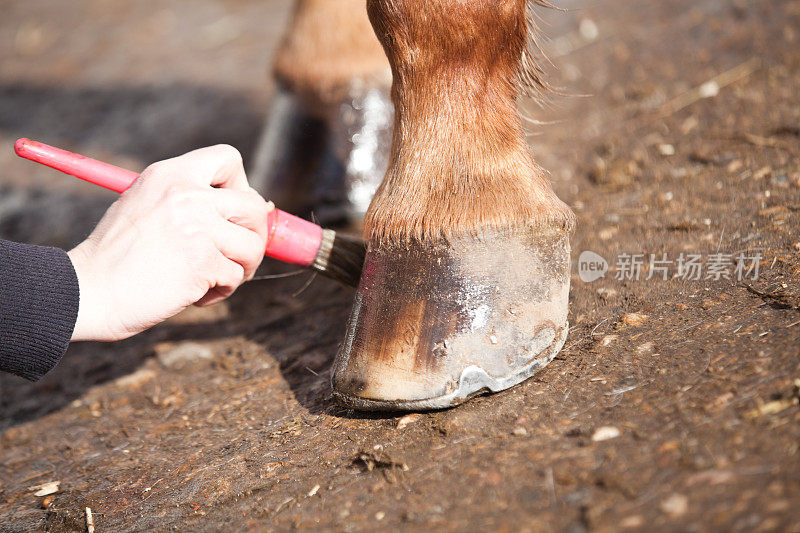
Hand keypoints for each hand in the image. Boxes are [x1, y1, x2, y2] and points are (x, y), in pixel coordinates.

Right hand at [67, 145, 272, 340]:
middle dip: (254, 236)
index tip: (232, 213)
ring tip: (209, 279)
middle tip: (236, 256)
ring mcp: (196, 226)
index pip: (228, 158)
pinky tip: (193, 295)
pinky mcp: (202, 261)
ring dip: (239, 269)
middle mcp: (187, 194)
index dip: (242, 186)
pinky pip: (235, 277)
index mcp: (171, 174)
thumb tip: (260, 208)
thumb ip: (192, 201)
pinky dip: (220, 292)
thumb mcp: (148, 206)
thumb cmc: (118, 258)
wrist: (86, 291)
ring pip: (252, 246)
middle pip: (255, 206)